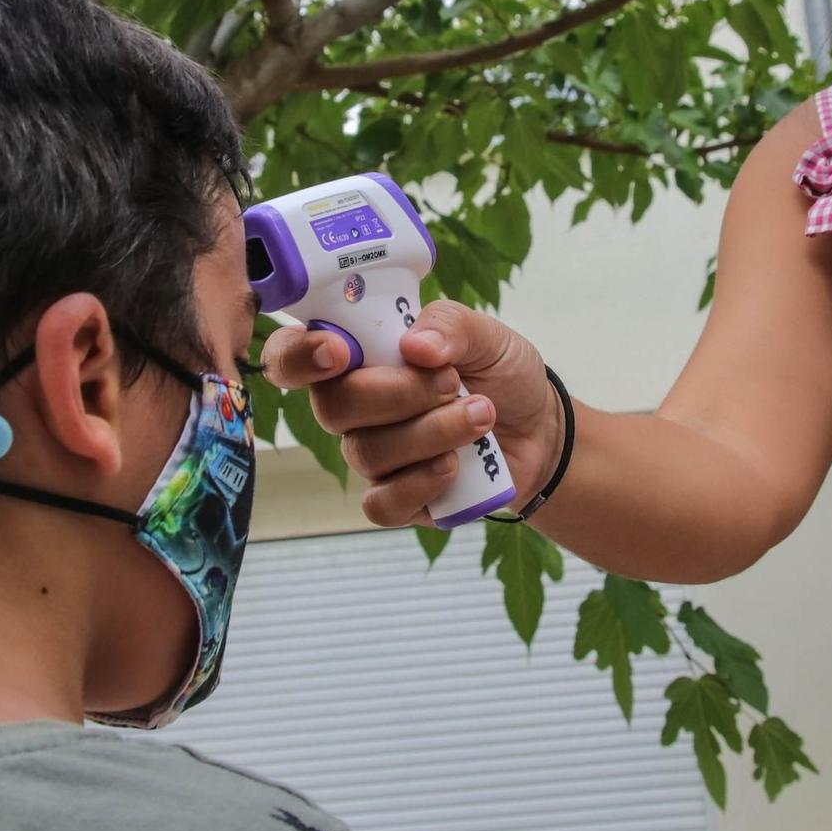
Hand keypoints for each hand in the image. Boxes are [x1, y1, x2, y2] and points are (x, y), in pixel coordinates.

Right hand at [261, 301, 564, 527]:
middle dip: (398, 393)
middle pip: (333, 407)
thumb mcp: (486, 334)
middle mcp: (353, 407)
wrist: (538, 428)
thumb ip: (450, 326)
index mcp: (359, 356)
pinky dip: (421, 484)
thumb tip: (415, 346)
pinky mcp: (397, 499)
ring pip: (368, 453)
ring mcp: (372, 455)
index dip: (299, 355)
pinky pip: (381, 504)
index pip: (293, 356)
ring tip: (481, 415)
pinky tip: (456, 465)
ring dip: (432, 433)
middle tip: (451, 382)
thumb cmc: (498, 373)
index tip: (339, 351)